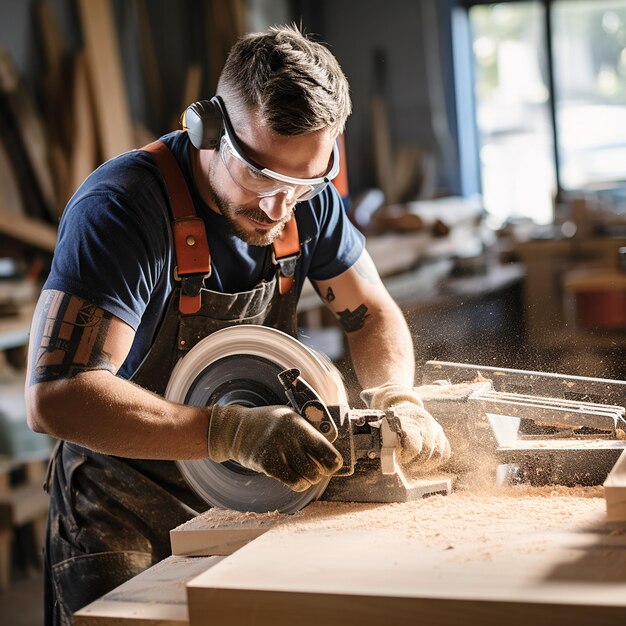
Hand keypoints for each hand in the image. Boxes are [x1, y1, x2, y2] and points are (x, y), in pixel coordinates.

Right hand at [208, 404, 342, 491]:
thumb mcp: (290, 418)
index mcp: (298, 423)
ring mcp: (277, 451)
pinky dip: (299, 484)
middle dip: (320, 472)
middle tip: (317, 469)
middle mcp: (289, 437)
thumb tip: (331, 452)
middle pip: (318, 468)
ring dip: (309, 479)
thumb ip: (308, 431)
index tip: (332, 464)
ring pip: (308, 477)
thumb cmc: (270, 424)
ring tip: (305, 472)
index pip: (326, 449)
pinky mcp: (267, 465)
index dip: (333, 461)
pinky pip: (293, 482)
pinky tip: (296, 477)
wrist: (238, 430)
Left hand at [360, 384, 450, 473]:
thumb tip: (372, 444)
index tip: (399, 459)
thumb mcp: (383, 421)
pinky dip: (436, 461)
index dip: (407, 455)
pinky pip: (444, 452)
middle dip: (415, 461)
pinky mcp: (441, 433)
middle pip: (426, 450)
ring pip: (437, 452)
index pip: (413, 443)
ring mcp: (434, 427)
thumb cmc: (391, 417)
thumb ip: (380, 433)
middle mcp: (424, 421)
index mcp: (408, 418)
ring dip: (425, 464)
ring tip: (414, 465)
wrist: (402, 401)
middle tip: (405, 464)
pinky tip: (425, 464)